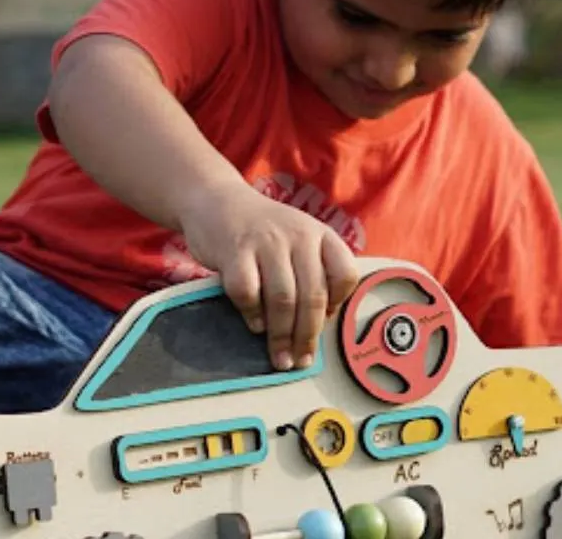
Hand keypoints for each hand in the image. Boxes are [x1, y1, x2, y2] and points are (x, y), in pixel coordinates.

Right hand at [177, 181, 359, 370]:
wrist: (217, 201)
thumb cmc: (262, 231)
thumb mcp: (298, 239)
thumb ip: (312, 270)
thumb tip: (320, 322)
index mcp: (320, 234)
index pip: (344, 274)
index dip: (338, 304)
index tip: (325, 322)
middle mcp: (298, 235)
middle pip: (312, 295)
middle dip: (307, 336)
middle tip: (301, 360)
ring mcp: (266, 242)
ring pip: (282, 299)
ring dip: (281, 335)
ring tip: (280, 357)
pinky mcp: (234, 251)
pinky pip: (248, 292)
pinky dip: (253, 315)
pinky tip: (255, 324)